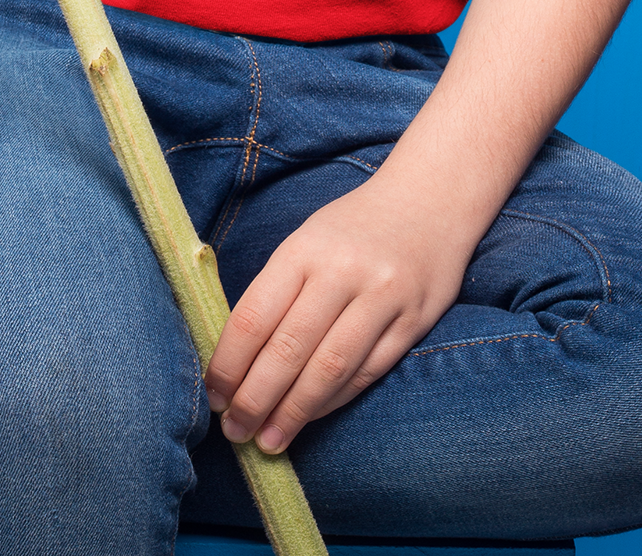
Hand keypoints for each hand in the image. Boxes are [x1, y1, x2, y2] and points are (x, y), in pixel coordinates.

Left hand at [205, 174, 471, 453]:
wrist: (429, 200)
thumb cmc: (353, 228)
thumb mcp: (308, 240)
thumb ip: (278, 291)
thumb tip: (238, 360)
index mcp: (304, 248)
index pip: (255, 316)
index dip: (229, 363)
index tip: (213, 396)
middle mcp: (342, 272)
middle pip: (290, 348)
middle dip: (256, 398)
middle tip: (234, 431)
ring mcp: (382, 297)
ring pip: (330, 368)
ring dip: (294, 412)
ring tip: (269, 441)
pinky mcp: (413, 321)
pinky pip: (367, 372)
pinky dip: (334, 401)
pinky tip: (311, 417)